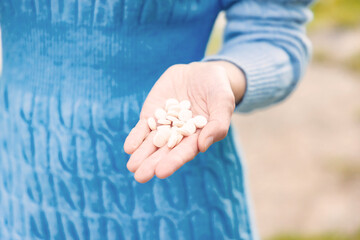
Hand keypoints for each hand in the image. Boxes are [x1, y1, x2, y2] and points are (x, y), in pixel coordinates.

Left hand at [124, 61, 245, 182]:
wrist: (201, 72)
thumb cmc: (217, 89)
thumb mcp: (223, 102)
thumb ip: (217, 123)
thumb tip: (203, 146)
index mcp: (197, 137)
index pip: (185, 151)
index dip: (173, 161)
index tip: (161, 172)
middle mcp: (179, 135)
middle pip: (165, 151)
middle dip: (152, 163)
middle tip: (140, 176)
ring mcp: (165, 125)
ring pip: (151, 142)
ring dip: (141, 154)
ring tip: (132, 166)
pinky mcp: (153, 114)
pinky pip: (143, 127)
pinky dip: (136, 137)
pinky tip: (129, 147)